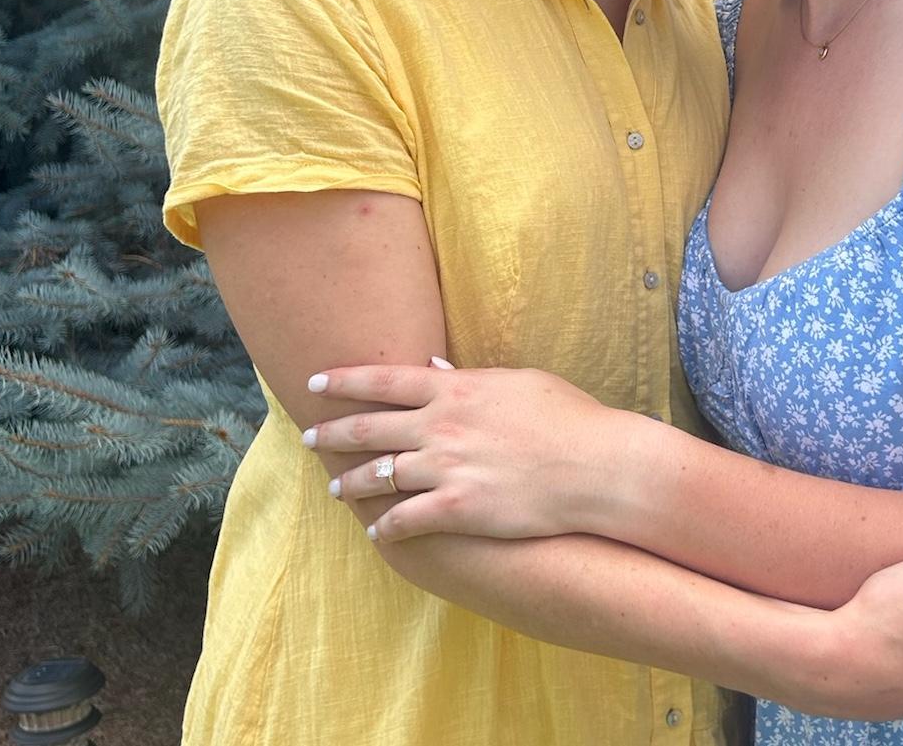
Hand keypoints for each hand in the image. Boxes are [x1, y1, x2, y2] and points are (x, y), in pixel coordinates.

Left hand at [302, 360, 619, 540]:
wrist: (595, 467)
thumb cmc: (568, 418)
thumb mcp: (520, 383)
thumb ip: (471, 379)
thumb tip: (435, 370)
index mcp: (456, 390)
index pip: (385, 379)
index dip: (344, 381)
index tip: (315, 382)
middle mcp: (441, 426)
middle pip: (368, 428)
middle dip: (330, 433)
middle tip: (307, 437)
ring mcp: (446, 469)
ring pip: (377, 476)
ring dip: (350, 482)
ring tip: (335, 487)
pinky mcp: (456, 510)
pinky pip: (403, 520)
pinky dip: (384, 526)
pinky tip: (376, 531)